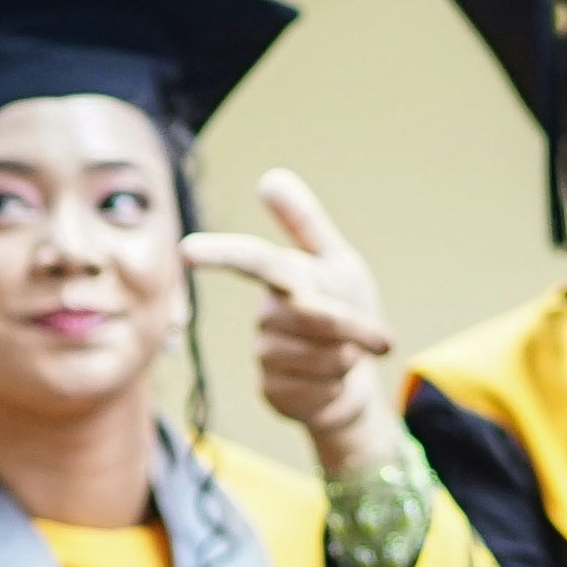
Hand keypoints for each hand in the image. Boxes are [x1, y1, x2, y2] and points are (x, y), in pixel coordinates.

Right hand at [182, 171, 403, 472]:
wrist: (355, 379)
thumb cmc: (346, 314)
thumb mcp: (339, 266)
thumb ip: (308, 226)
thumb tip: (269, 177)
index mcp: (284, 275)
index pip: (251, 260)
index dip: (221, 254)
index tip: (187, 251)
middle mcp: (267, 313)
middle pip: (308, 314)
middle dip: (349, 326)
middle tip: (379, 339)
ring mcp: (265, 353)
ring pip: (315, 354)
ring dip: (346, 358)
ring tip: (345, 357)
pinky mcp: (271, 390)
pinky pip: (313, 387)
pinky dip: (336, 385)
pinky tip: (330, 382)